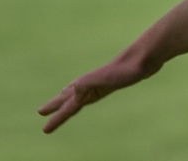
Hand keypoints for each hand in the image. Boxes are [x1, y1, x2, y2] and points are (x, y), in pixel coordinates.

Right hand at [38, 56, 154, 133]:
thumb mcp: (105, 78)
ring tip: (62, 98)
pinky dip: (87, 94)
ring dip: (69, 97)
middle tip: (41, 111)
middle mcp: (91, 83)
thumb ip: (88, 83)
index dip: (56, 118)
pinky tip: (92, 93)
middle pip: (68, 97)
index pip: (68, 106)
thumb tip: (73, 93)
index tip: (44, 130)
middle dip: (55, 105)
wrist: (146, 56)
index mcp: (87, 85)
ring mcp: (102, 82)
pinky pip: (94, 91)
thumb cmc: (126, 69)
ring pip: (80, 92)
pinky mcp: (115, 81)